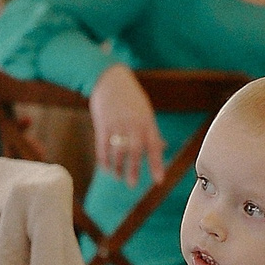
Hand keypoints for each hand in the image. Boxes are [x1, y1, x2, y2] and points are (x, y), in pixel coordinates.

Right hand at [90, 64, 165, 185]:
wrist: (109, 79)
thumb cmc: (130, 96)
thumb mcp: (145, 111)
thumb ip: (151, 130)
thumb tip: (162, 147)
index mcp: (147, 121)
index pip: (154, 146)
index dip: (157, 165)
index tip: (159, 181)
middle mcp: (133, 124)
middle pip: (135, 151)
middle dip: (134, 170)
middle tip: (132, 184)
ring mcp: (117, 124)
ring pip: (117, 151)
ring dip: (117, 167)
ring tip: (118, 176)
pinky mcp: (102, 125)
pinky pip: (103, 147)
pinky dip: (104, 160)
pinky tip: (106, 168)